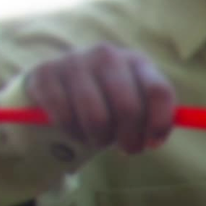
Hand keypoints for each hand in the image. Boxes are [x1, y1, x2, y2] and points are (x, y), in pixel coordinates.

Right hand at [25, 45, 176, 155]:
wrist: (61, 83)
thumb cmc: (109, 100)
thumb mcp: (136, 102)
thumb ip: (151, 118)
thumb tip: (154, 140)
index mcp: (137, 61)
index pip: (158, 91)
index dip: (159, 123)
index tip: (153, 144)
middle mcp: (108, 56)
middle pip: (128, 109)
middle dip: (130, 139)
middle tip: (127, 149)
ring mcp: (75, 61)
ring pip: (96, 119)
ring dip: (100, 139)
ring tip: (100, 139)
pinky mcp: (46, 73)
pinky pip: (66, 118)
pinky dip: (74, 133)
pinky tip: (77, 131)